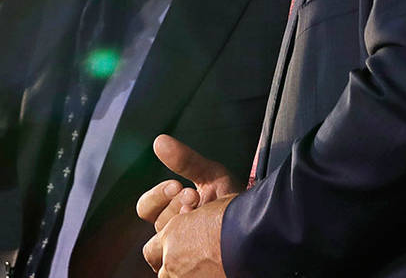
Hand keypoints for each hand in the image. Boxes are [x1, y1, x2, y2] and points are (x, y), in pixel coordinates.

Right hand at [137, 135, 239, 273]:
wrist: (258, 229)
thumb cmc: (237, 205)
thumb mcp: (212, 176)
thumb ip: (186, 160)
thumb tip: (159, 141)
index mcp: (174, 215)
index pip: (146, 208)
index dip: (158, 196)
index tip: (177, 185)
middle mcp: (174, 237)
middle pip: (155, 225)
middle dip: (172, 208)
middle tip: (192, 197)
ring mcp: (182, 256)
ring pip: (161, 243)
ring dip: (180, 224)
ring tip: (201, 212)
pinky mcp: (188, 269)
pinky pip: (174, 262)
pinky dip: (187, 244)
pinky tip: (203, 232)